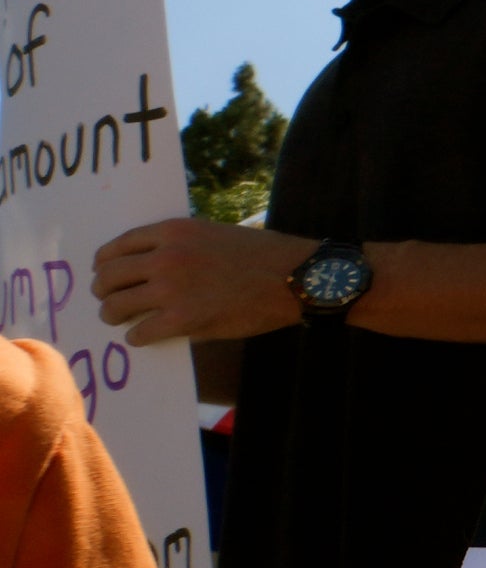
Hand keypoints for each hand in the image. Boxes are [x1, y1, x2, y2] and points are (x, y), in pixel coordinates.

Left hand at [95, 217, 312, 343]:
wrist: (298, 277)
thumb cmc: (263, 255)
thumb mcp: (214, 233)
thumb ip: (179, 244)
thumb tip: (147, 265)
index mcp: (174, 231)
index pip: (116, 247)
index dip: (105, 264)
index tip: (106, 274)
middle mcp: (166, 257)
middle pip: (108, 277)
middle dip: (105, 292)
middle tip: (111, 301)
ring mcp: (172, 289)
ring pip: (115, 307)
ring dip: (114, 316)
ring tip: (124, 321)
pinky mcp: (183, 320)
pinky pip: (139, 332)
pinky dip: (138, 336)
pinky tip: (147, 335)